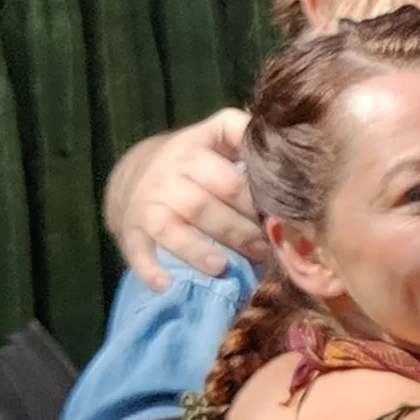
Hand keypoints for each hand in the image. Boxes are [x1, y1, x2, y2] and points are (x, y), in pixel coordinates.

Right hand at [102, 109, 264, 289]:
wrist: (134, 173)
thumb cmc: (192, 160)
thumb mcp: (216, 136)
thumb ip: (244, 134)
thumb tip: (288, 146)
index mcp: (195, 147)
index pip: (230, 179)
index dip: (255, 205)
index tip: (277, 224)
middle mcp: (168, 172)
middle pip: (205, 205)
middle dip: (237, 231)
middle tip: (263, 251)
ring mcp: (148, 201)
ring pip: (174, 228)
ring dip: (199, 251)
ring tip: (224, 268)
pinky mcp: (131, 228)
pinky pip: (139, 250)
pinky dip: (150, 268)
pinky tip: (166, 285)